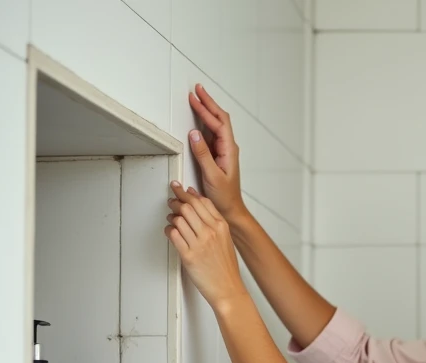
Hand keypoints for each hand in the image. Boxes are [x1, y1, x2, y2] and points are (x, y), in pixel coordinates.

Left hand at [165, 182, 247, 309]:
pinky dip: (168, 230)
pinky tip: (170, 231)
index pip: (202, 201)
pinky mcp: (188, 256)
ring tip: (171, 217)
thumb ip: (214, 222)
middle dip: (176, 200)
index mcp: (221, 226)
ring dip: (171, 216)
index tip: (180, 188)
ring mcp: (199, 244)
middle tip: (172, 200)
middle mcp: (210, 232)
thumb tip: (200, 205)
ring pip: (179, 218)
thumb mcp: (226, 239)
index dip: (188, 193)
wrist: (228, 289)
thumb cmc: (226, 267)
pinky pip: (173, 235)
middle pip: (188, 206)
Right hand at [187, 84, 244, 218]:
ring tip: (197, 99)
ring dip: (206, 111)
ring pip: (215, 125)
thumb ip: (203, 154)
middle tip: (197, 90)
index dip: (206, 108)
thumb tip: (194, 133)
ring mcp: (223, 151)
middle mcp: (228, 147)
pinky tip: (198, 118)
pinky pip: (210, 134)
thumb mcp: (212, 175)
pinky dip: (204, 123)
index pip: (218, 123)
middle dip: (208, 103)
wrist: (230, 209)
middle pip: (219, 119)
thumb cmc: (224, 196)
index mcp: (229, 150)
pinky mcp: (217, 155)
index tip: (195, 98)